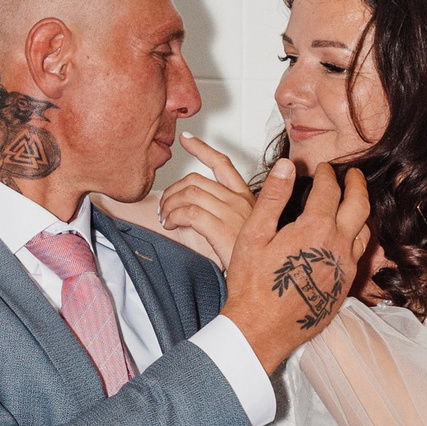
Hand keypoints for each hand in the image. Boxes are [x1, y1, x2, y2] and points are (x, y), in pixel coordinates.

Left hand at [157, 135, 257, 271]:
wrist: (262, 286)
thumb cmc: (252, 264)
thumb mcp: (243, 234)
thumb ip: (223, 218)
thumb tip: (194, 212)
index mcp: (247, 200)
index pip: (223, 164)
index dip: (202, 148)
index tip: (187, 139)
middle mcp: (241, 202)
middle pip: (197, 180)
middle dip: (173, 190)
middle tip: (164, 205)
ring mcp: (233, 214)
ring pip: (190, 194)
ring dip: (169, 204)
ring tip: (165, 218)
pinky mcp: (223, 228)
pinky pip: (189, 212)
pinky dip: (174, 216)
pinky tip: (171, 225)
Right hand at [222, 158, 370, 373]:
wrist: (261, 329)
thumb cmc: (253, 285)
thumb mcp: (255, 234)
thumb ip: (273, 196)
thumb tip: (286, 166)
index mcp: (316, 229)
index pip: (329, 190)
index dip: (326, 174)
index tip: (322, 168)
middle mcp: (337, 247)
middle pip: (359, 205)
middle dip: (356, 184)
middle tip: (353, 174)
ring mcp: (344, 269)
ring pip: (364, 231)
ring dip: (360, 211)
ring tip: (352, 202)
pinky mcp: (344, 287)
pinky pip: (358, 255)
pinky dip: (356, 237)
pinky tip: (346, 238)